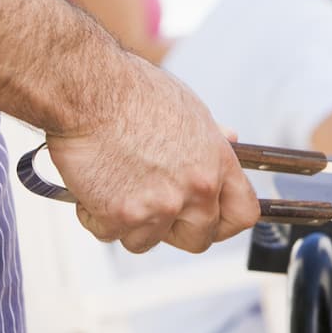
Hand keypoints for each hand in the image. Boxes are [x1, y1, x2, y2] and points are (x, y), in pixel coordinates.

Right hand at [46, 57, 259, 253]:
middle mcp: (197, 188)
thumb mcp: (188, 108)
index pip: (243, 214)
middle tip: (151, 205)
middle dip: (174, 230)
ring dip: (129, 222)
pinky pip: (109, 234)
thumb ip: (211, 136)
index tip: (211, 220)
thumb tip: (231, 139)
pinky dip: (95, 216)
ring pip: (147, 241)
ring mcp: (161, 207)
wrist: (88, 91)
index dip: (225, 221)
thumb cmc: (132, 92)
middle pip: (199, 239)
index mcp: (217, 162)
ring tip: (117, 183)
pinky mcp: (122, 217)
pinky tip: (94, 183)